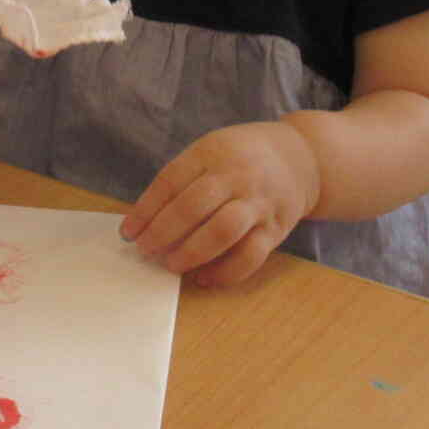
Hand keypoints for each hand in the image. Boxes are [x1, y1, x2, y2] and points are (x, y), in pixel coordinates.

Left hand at [120, 122, 321, 287]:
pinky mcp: (276, 229)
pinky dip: (224, 272)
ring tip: (171, 264)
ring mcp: (258, 203)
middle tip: (145, 250)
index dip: (145, 210)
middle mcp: (237, 175)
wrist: (301, 158)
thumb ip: (182, 179)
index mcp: (213, 152)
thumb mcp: (211, 151)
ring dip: (191, 252)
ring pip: (222, 231)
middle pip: (193, 206)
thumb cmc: (241, 157)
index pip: (171, 181)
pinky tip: (203, 278)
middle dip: (162, 232)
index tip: (128, 232)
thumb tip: (144, 221)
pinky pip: (250, 256)